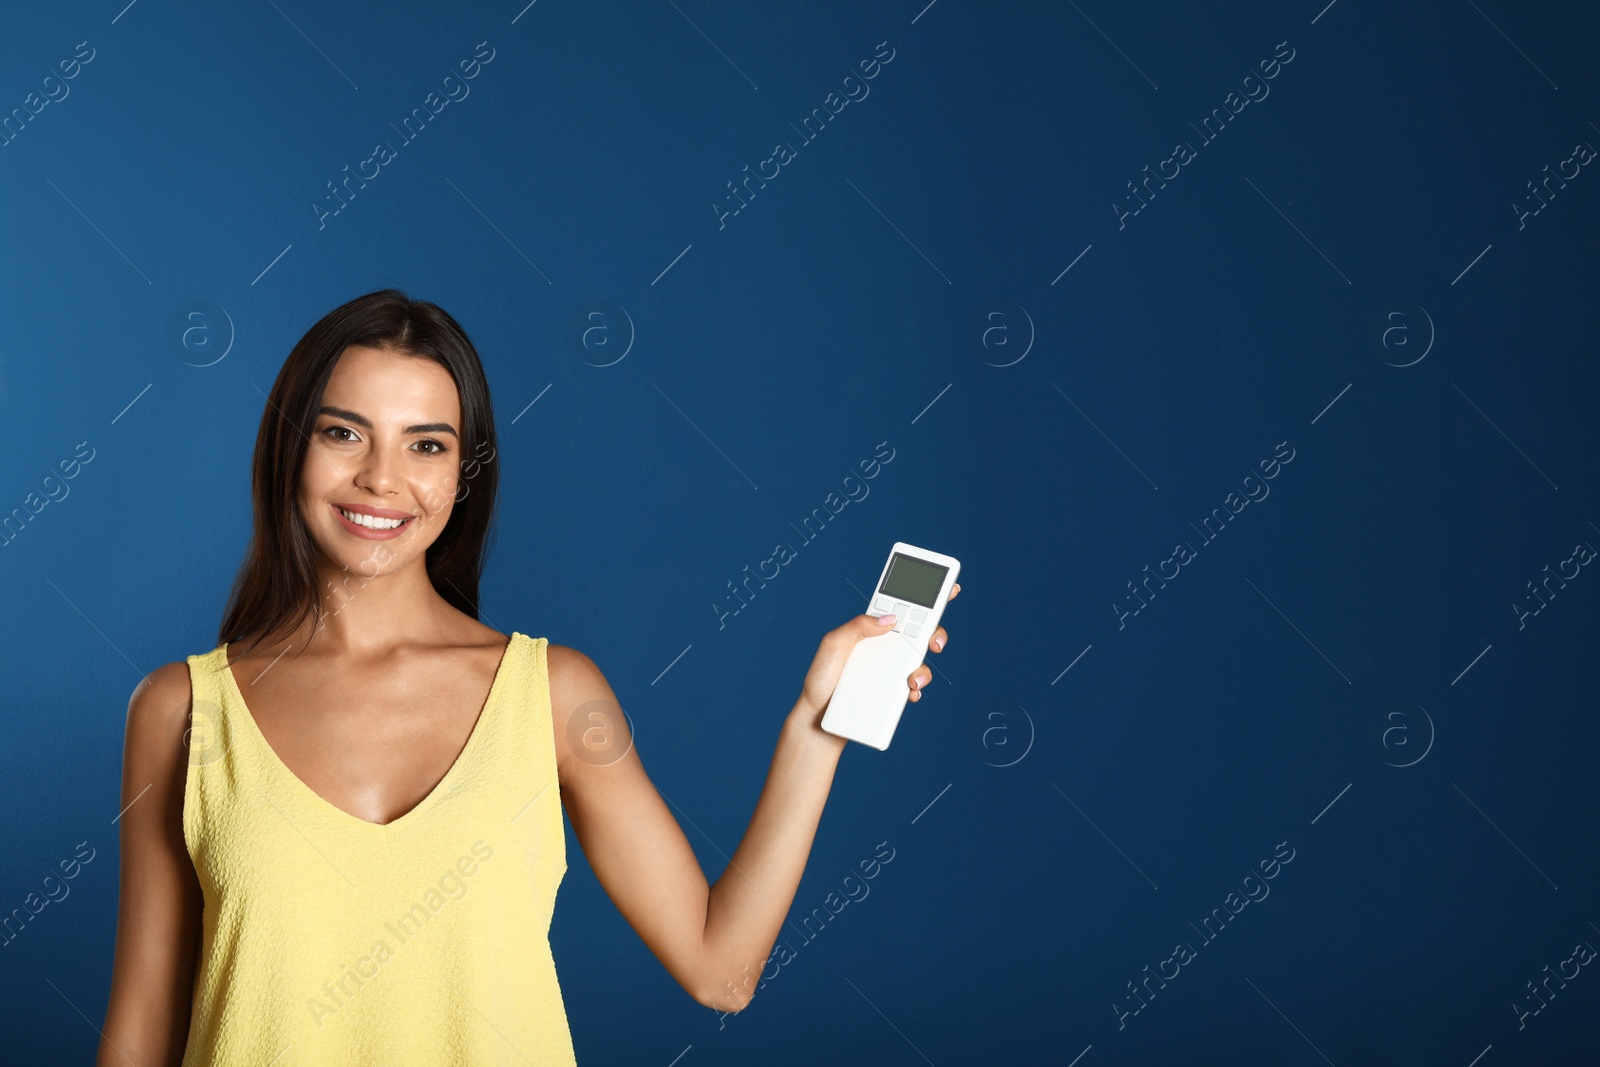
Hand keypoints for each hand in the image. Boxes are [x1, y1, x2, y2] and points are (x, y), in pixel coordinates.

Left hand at [795, 584, 959, 722]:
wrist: (819, 718)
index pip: (900, 607)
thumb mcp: (833, 645)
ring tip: (912, 680)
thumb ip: (857, 626)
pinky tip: (909, 693)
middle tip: (935, 643)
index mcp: (872, 629)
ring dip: (925, 669)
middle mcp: (885, 647)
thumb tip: (890, 619)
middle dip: (936, 633)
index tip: (948, 588)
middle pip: (920, 633)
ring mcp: (891, 669)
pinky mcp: (893, 692)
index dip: (924, 596)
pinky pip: (915, 687)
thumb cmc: (822, 677)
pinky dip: (917, 690)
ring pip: (921, 661)